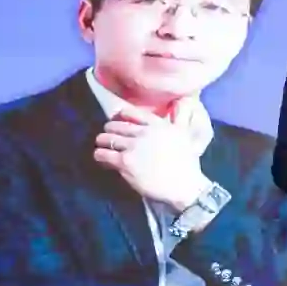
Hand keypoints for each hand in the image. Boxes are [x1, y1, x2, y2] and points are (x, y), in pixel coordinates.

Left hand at [94, 104, 210, 210]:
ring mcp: (133, 146)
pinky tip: (100, 157)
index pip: (132, 112)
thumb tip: (184, 100)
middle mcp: (144, 132)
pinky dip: (99, 155)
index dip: (122, 114)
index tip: (118, 118)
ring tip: (101, 145)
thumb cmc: (186, 163)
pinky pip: (103, 154)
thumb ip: (181, 117)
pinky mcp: (124, 162)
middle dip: (109, 129)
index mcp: (158, 124)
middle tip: (107, 134)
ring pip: (107, 139)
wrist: (183, 185)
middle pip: (116, 125)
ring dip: (102, 141)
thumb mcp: (185, 134)